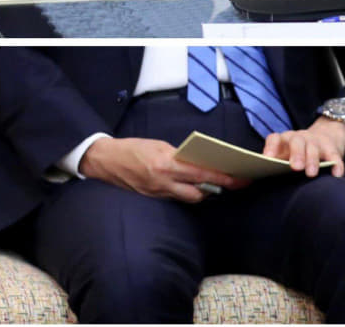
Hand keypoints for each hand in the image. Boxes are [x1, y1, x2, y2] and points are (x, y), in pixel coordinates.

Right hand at [79, 137, 249, 202]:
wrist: (106, 161)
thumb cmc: (133, 148)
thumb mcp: (159, 145)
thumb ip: (179, 155)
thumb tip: (199, 161)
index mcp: (166, 163)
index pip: (201, 173)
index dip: (222, 178)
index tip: (239, 179)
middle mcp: (164, 181)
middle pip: (198, 192)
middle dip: (216, 189)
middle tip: (232, 183)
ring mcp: (158, 192)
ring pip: (189, 198)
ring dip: (203, 192)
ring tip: (215, 184)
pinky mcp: (153, 198)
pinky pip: (177, 198)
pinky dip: (188, 193)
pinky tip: (193, 186)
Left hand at [262, 116, 344, 177]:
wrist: (325, 136)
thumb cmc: (297, 153)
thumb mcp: (285, 155)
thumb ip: (273, 165)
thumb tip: (248, 183)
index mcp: (284, 140)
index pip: (275, 138)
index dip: (271, 147)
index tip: (268, 158)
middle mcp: (299, 138)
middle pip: (297, 142)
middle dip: (296, 154)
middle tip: (295, 167)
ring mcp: (316, 142)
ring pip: (314, 148)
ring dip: (312, 160)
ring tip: (311, 173)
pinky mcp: (332, 148)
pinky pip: (334, 155)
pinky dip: (336, 164)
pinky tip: (336, 174)